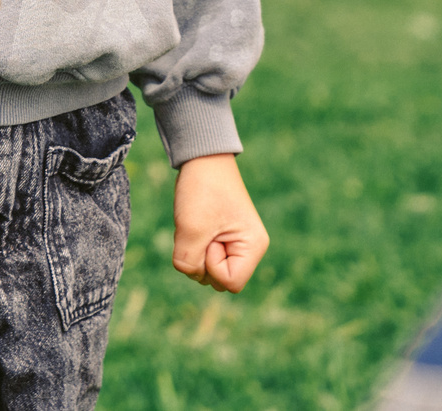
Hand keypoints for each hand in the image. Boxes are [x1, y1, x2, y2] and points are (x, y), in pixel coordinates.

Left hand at [172, 154, 267, 292]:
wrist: (202, 158)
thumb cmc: (202, 189)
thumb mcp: (191, 229)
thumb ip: (188, 262)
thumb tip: (192, 273)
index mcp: (253, 247)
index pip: (230, 283)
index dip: (211, 266)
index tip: (208, 238)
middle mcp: (248, 249)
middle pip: (219, 281)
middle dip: (201, 261)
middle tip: (201, 229)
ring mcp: (235, 244)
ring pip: (208, 271)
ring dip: (194, 252)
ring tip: (197, 225)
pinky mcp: (222, 239)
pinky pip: (203, 257)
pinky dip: (193, 246)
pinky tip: (195, 225)